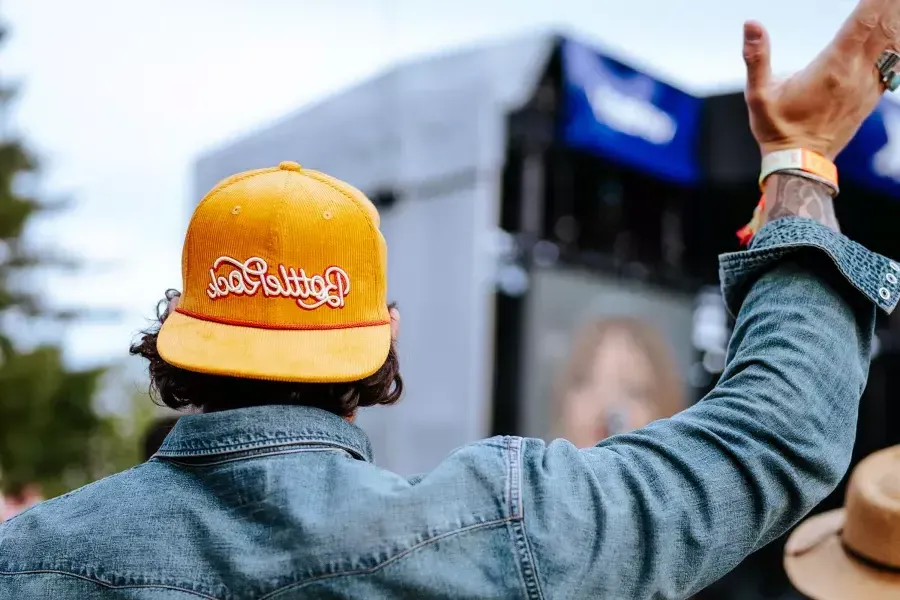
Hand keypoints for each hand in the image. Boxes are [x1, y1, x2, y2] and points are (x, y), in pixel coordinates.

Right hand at [743, 0, 899, 158]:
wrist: (799, 163)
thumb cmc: (776, 129)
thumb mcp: (758, 95)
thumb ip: (756, 58)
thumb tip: (750, 24)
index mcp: (832, 67)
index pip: (863, 22)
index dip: (875, 2)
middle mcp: (856, 73)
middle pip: (883, 28)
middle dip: (890, 7)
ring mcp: (868, 85)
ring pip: (892, 44)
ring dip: (895, 21)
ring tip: (896, 5)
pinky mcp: (871, 95)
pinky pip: (893, 63)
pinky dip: (896, 44)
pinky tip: (896, 31)